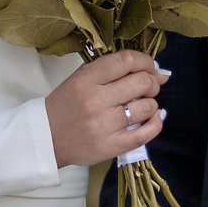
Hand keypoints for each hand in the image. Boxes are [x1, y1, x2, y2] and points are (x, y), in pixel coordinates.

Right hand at [45, 50, 168, 167]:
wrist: (47, 137)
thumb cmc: (67, 105)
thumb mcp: (82, 78)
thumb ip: (116, 70)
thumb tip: (161, 73)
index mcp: (86, 80)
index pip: (127, 60)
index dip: (145, 61)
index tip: (149, 67)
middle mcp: (95, 101)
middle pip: (142, 82)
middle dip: (151, 82)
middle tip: (146, 88)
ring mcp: (104, 125)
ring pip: (147, 107)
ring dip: (151, 104)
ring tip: (140, 106)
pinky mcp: (111, 146)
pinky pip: (146, 133)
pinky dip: (155, 123)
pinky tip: (151, 119)